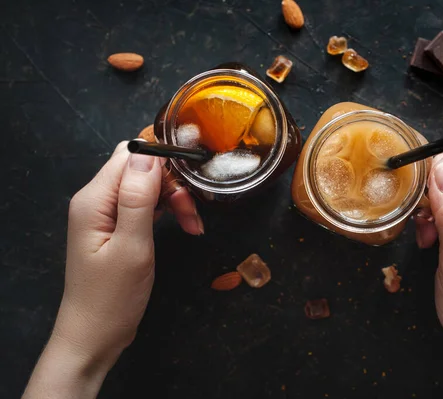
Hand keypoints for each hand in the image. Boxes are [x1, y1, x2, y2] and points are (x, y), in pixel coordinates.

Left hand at [23, 142, 202, 397]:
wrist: (94, 336)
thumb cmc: (113, 297)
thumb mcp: (132, 246)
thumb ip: (138, 198)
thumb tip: (150, 152)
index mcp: (95, 198)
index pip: (130, 154)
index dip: (163, 155)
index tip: (195, 169)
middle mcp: (97, 199)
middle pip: (141, 169)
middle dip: (172, 184)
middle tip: (193, 214)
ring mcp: (106, 213)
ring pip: (147, 186)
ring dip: (174, 200)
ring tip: (193, 226)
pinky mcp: (116, 227)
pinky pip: (145, 205)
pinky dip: (167, 212)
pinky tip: (185, 227)